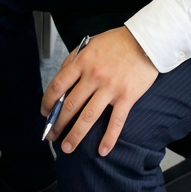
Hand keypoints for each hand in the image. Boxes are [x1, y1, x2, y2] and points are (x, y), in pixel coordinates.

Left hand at [41, 28, 157, 155]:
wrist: (146, 41)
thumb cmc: (118, 42)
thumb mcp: (90, 44)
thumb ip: (74, 60)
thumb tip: (61, 80)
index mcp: (82, 61)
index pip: (58, 85)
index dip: (48, 102)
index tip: (45, 112)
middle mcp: (94, 76)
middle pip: (70, 105)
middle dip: (58, 124)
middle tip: (51, 135)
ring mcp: (110, 88)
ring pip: (88, 116)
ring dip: (76, 135)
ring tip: (67, 147)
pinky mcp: (127, 97)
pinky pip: (116, 122)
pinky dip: (108, 138)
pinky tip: (102, 150)